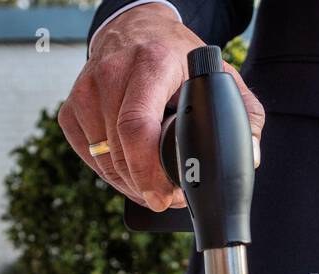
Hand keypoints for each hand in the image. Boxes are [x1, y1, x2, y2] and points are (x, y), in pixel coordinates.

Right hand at [58, 4, 264, 210]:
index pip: (136, 126)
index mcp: (151, 64)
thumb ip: (243, 112)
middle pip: (119, 152)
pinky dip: (109, 172)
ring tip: (151, 186)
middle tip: (166, 198)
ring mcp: (86, 92)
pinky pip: (88, 156)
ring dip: (127, 183)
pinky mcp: (70, 109)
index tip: (163, 196)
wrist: (135, 30)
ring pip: (103, 160)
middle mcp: (112, 74)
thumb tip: (248, 156)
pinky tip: (129, 170)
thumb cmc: (176, 57)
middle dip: (144, 185)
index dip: (146, 170)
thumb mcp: (217, 73)